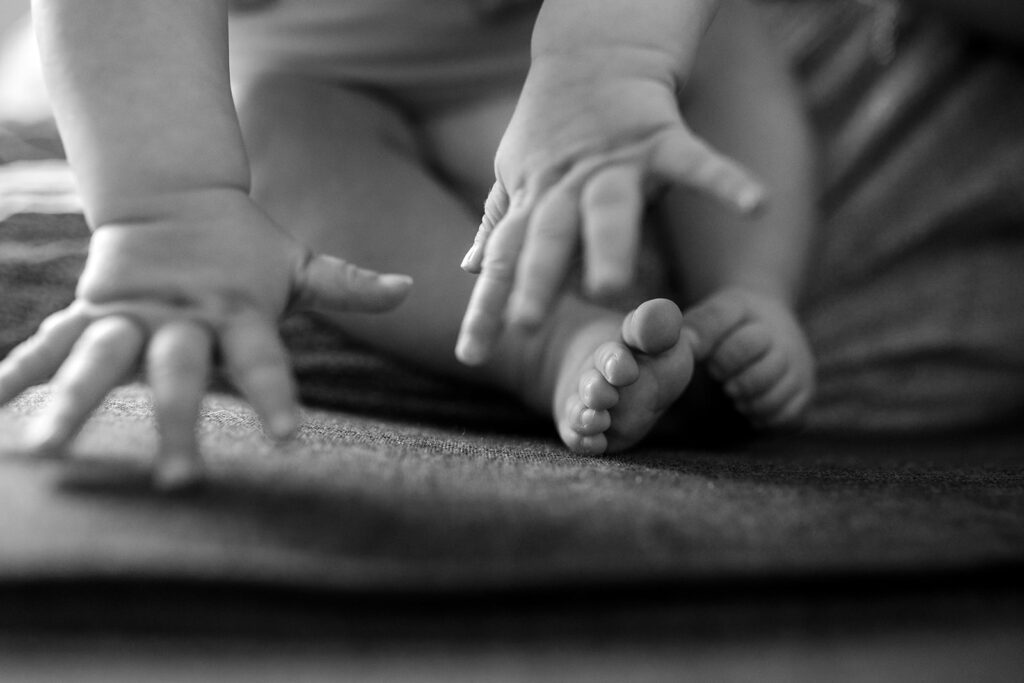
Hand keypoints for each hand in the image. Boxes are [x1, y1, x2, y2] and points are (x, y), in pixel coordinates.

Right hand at [0, 189, 410, 487]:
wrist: (174, 194)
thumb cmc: (246, 245)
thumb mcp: (297, 263)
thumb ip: (348, 284)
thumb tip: (411, 288)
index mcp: (237, 311)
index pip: (263, 360)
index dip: (274, 396)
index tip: (286, 438)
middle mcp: (181, 318)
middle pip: (176, 373)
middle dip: (176, 422)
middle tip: (179, 479)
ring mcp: (130, 315)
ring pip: (99, 360)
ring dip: (73, 403)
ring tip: (47, 450)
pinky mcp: (91, 312)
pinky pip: (51, 343)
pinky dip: (21, 370)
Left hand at [456, 50, 764, 364]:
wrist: (593, 56)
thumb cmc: (552, 131)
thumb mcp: (517, 177)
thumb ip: (501, 227)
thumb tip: (472, 269)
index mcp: (532, 201)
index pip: (505, 260)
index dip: (486, 307)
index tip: (469, 356)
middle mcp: (566, 187)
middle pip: (547, 238)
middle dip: (536, 280)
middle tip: (524, 326)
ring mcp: (613, 165)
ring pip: (609, 208)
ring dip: (607, 246)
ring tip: (607, 288)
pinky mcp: (660, 139)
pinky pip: (695, 163)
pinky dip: (725, 182)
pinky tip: (755, 205)